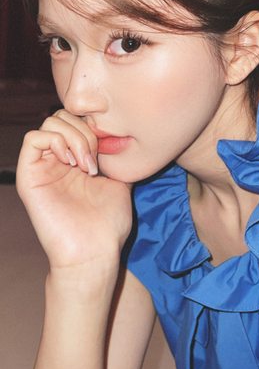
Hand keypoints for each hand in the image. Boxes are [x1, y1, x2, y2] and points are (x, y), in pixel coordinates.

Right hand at [16, 110, 132, 270]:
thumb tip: (119, 135)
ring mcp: (42, 167)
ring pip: (48, 123)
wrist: (95, 251)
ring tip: (86, 164)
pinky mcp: (29, 177)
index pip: (77, 120)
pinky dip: (56, 141)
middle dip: (85, 130)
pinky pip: (32, 139)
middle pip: (62, 116)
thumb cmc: (109, 223)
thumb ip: (115, 157)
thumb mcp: (120, 180)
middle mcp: (56, 160)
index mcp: (75, 159)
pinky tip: (72, 163)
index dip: (94, 126)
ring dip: (74, 137)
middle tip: (96, 159)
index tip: (108, 150)